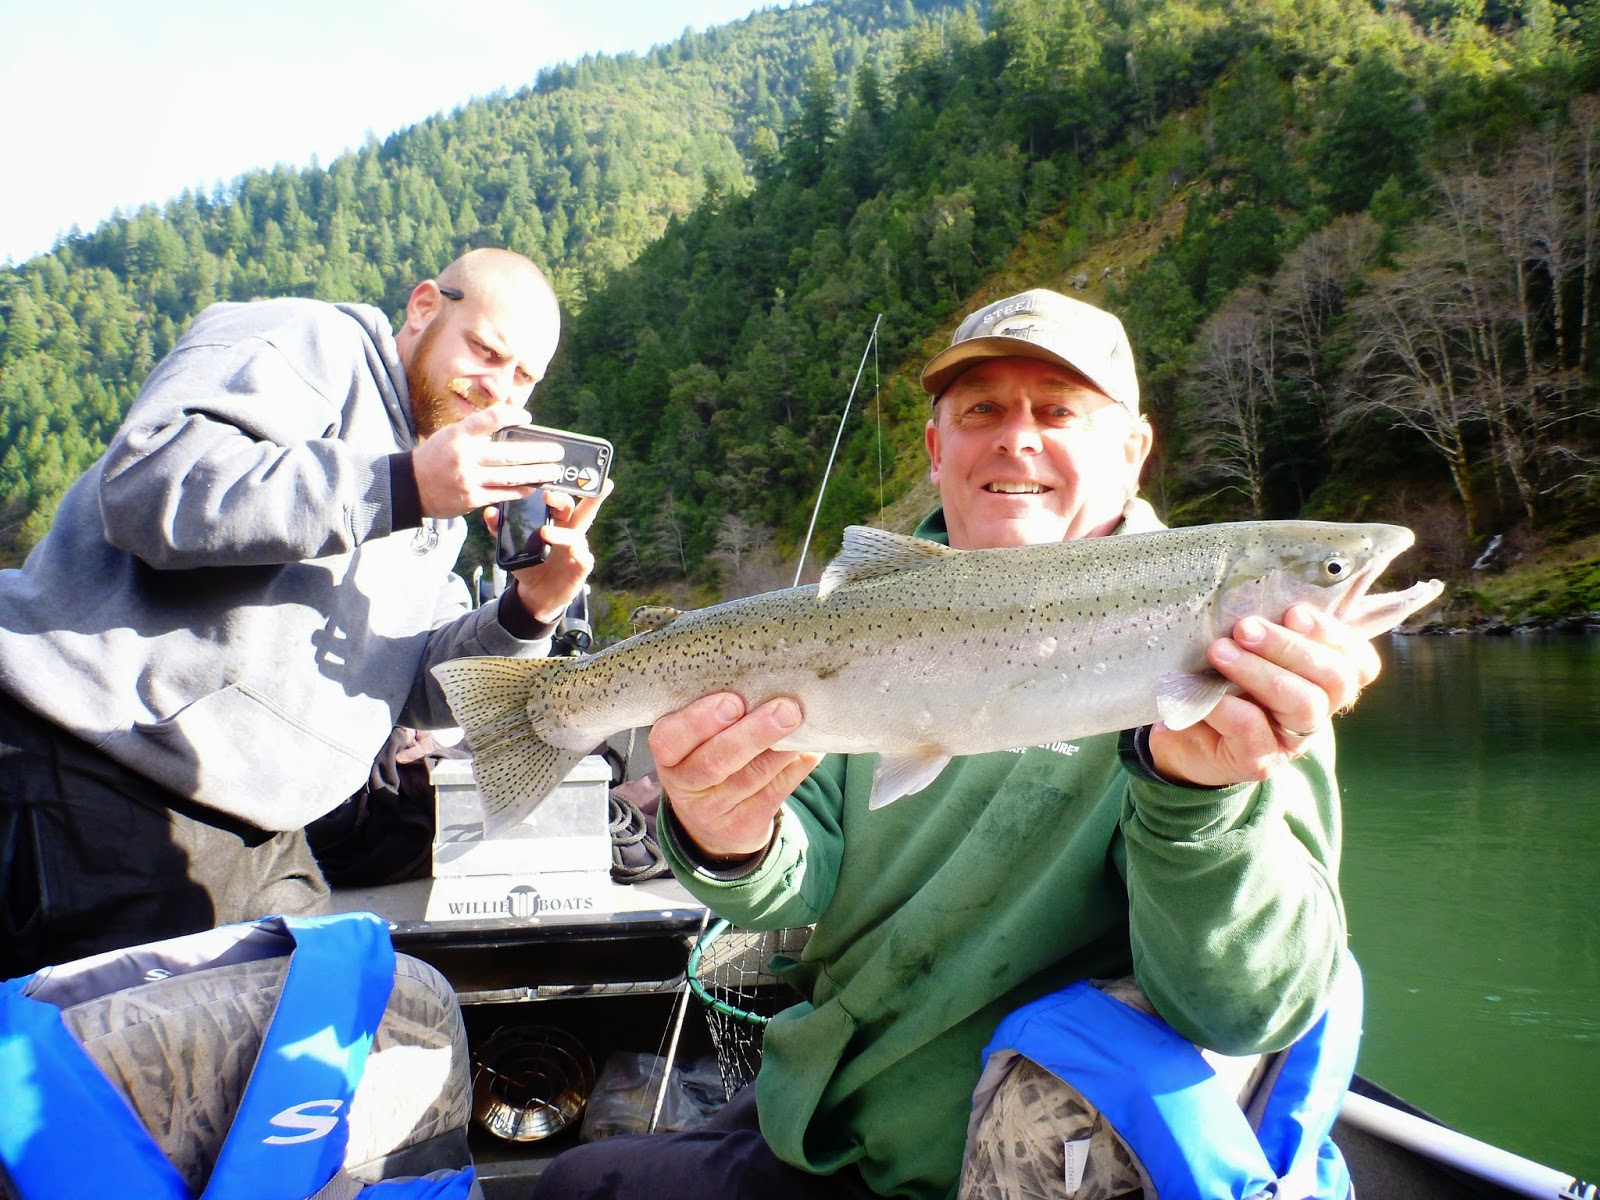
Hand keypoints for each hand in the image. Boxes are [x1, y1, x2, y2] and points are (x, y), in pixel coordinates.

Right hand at [412, 407, 562, 518]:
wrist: (410, 485)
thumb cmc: (437, 456)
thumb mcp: (452, 434)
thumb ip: (478, 429)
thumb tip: (512, 421)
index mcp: (459, 435)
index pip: (490, 419)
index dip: (512, 416)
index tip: (528, 418)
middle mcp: (465, 456)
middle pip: (509, 454)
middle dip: (538, 453)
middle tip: (558, 452)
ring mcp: (468, 480)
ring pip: (510, 477)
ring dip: (536, 475)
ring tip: (553, 472)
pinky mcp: (470, 499)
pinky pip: (501, 495)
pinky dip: (519, 491)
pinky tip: (533, 487)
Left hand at [484, 480, 613, 622]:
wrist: (536, 593)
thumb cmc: (530, 564)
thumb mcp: (513, 547)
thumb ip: (501, 530)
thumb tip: (490, 512)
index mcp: (558, 522)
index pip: (562, 502)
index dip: (558, 492)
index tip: (545, 486)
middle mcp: (572, 532)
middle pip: (582, 510)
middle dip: (571, 500)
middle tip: (550, 496)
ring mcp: (578, 549)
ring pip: (578, 535)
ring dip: (562, 533)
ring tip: (544, 532)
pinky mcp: (581, 567)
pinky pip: (584, 557)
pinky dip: (579, 553)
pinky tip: (571, 552)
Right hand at [650, 693, 821, 860]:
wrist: (713, 821)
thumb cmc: (708, 757)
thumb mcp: (697, 740)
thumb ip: (718, 716)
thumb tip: (763, 684)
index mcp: (668, 755)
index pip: (669, 740)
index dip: (700, 721)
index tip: (733, 702)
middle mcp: (685, 785)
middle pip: (714, 762)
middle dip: (753, 734)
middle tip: (785, 709)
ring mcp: (713, 811)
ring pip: (749, 778)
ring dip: (780, 749)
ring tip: (800, 723)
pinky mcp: (742, 826)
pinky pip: (773, 794)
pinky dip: (796, 768)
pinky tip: (812, 750)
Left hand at [1147, 604, 1381, 787]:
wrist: (1179, 737)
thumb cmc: (1216, 682)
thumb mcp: (1243, 650)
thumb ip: (1261, 627)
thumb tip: (1249, 590)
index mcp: (1321, 679)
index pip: (1358, 661)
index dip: (1335, 635)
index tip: (1295, 612)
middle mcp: (1317, 710)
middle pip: (1336, 679)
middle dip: (1291, 647)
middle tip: (1245, 628)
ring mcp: (1291, 739)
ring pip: (1304, 705)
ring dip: (1261, 673)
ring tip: (1220, 652)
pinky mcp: (1258, 761)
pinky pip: (1254, 730)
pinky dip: (1229, 707)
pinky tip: (1207, 695)